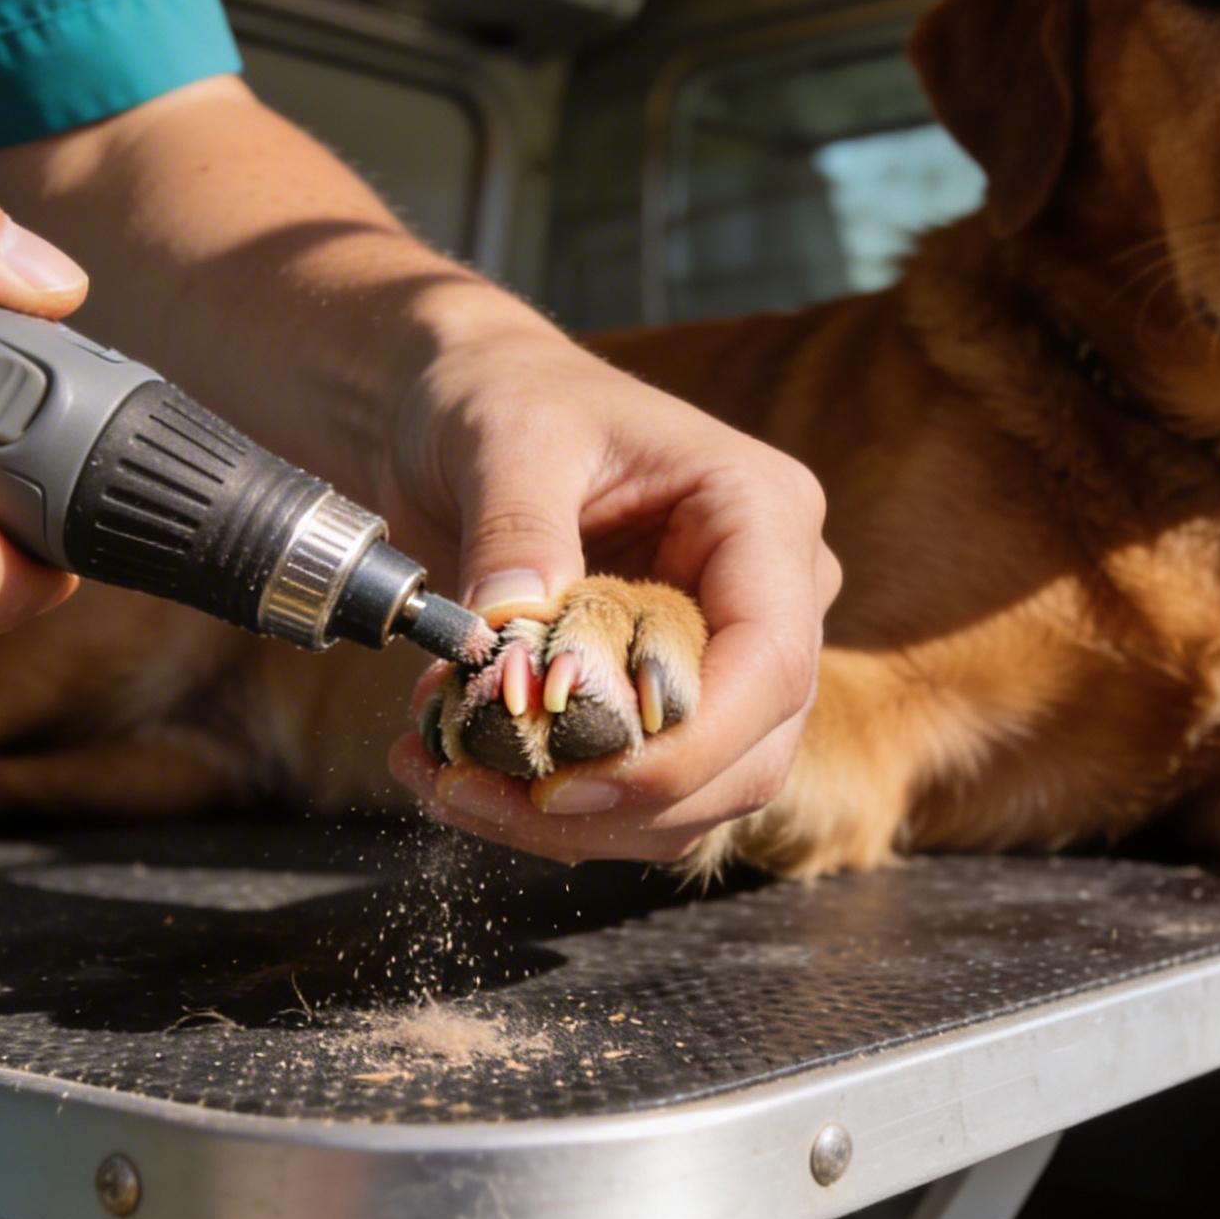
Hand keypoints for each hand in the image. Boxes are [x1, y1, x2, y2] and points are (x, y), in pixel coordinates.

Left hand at [375, 302, 838, 862]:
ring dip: (575, 821)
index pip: (771, 664)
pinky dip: (553, 811)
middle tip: (477, 794)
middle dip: (617, 800)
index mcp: (764, 514)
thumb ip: (517, 532)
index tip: (567, 783)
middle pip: (747, 754)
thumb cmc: (505, 397)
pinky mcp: (667, 702)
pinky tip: (460, 775)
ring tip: (448, 781)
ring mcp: (727, 656)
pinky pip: (640, 794)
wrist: (467, 409)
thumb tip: (503, 635)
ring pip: (698, 797)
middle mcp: (770, 595)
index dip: (684, 748)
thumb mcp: (506, 439)